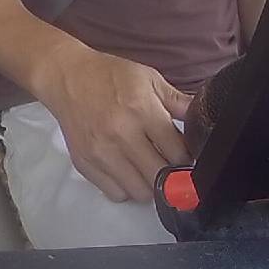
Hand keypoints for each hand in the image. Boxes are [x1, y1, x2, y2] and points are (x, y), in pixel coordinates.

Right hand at [34, 45, 192, 202]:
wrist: (66, 77)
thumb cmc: (108, 75)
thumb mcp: (149, 78)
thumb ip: (178, 102)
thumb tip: (202, 118)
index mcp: (142, 111)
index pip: (177, 153)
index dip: (186, 157)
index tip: (183, 154)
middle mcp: (121, 135)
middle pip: (159, 176)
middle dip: (169, 174)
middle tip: (167, 163)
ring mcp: (100, 152)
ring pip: (139, 191)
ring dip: (148, 184)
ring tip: (146, 168)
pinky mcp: (84, 163)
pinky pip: (114, 192)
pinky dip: (125, 187)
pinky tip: (126, 170)